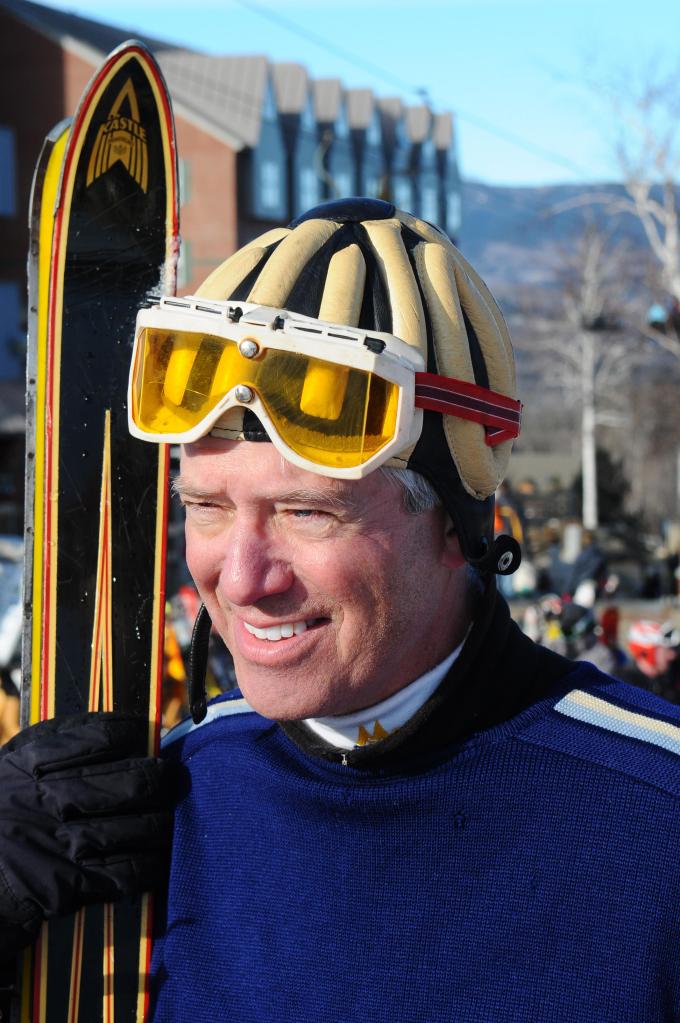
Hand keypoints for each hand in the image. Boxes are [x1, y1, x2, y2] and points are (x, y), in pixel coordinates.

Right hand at [0, 713, 172, 957]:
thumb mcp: (7, 776)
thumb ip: (49, 755)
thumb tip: (112, 737)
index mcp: (28, 765)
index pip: (99, 738)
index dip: (133, 734)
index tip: (148, 735)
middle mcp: (44, 800)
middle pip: (125, 782)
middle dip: (158, 780)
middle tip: (174, 779)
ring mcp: (55, 844)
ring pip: (130, 828)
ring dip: (159, 825)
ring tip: (170, 820)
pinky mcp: (63, 887)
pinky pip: (122, 872)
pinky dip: (148, 865)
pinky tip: (157, 860)